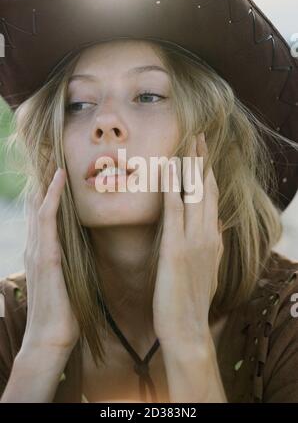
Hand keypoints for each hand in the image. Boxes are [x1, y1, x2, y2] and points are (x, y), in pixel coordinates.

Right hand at [22, 165, 79, 352]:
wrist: (51, 339)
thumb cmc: (64, 313)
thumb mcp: (68, 280)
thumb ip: (70, 262)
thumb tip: (83, 248)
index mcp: (43, 252)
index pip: (44, 214)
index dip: (50, 191)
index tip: (59, 169)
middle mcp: (36, 246)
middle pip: (38, 204)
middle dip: (44, 180)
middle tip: (52, 153)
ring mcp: (38, 250)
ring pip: (39, 205)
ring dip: (46, 180)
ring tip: (53, 155)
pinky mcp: (46, 256)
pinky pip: (47, 218)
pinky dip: (51, 196)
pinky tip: (58, 178)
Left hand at [152, 132, 223, 345]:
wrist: (187, 328)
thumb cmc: (191, 300)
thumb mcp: (208, 268)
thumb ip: (213, 243)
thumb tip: (218, 223)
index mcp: (213, 238)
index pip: (211, 198)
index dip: (207, 173)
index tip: (203, 154)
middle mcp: (207, 234)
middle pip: (206, 189)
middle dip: (202, 160)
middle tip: (199, 135)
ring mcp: (194, 240)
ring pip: (194, 194)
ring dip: (191, 165)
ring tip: (189, 140)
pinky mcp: (176, 248)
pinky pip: (174, 210)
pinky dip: (172, 186)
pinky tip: (169, 167)